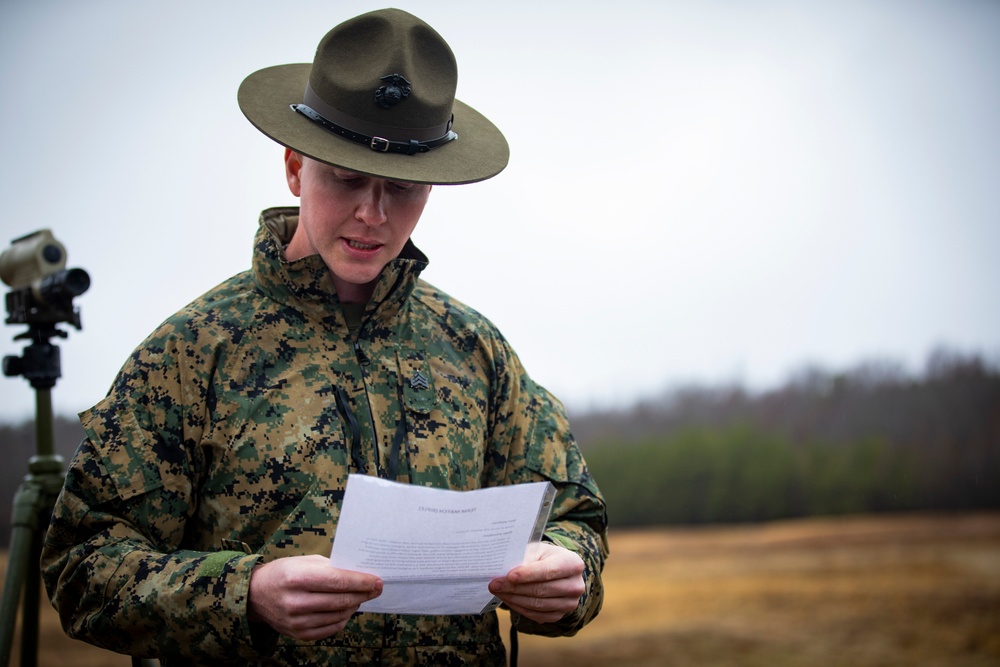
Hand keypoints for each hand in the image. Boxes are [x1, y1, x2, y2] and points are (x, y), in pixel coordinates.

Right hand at [247, 554, 381, 639]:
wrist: (256, 595)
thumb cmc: (284, 573)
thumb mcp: (304, 562)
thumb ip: (331, 568)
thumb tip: (360, 574)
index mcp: (297, 578)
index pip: (338, 581)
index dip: (361, 581)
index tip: (377, 580)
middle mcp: (296, 602)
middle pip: (341, 600)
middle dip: (364, 594)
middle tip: (376, 588)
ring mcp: (297, 622)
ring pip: (339, 616)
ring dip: (355, 605)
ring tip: (360, 596)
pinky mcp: (298, 635)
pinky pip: (331, 628)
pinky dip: (343, 618)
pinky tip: (346, 609)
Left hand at [488, 542, 584, 623]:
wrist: (556, 571)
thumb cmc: (544, 557)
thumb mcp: (538, 550)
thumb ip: (525, 557)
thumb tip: (505, 567)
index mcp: (572, 563)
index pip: (548, 571)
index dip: (528, 574)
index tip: (509, 575)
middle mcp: (575, 585)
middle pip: (541, 590)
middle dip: (515, 588)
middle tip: (494, 584)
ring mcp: (569, 603)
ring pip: (537, 604)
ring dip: (513, 598)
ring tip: (497, 590)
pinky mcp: (559, 615)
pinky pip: (536, 615)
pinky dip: (519, 607)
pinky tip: (508, 598)